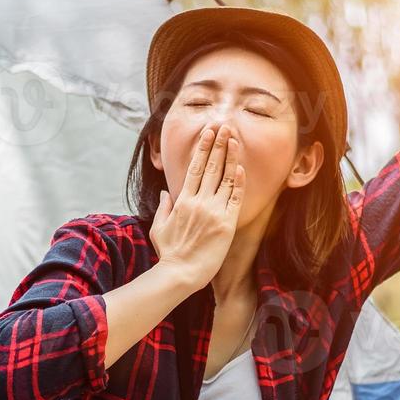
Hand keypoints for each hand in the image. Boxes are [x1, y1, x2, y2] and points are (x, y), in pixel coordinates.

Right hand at [149, 123, 244, 292]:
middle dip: (217, 144)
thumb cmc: (169, 254)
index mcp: (182, 201)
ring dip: (229, 156)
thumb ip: (164, 207)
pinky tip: (241, 166)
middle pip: (210, 166)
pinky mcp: (226, 224)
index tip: (208, 132)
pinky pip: (235, 198)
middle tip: (224, 125)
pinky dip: (238, 181)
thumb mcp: (159, 228)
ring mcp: (213, 211)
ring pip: (224, 177)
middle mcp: (198, 202)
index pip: (194, 168)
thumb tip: (166, 192)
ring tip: (234, 137)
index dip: (202, 148)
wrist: (180, 273)